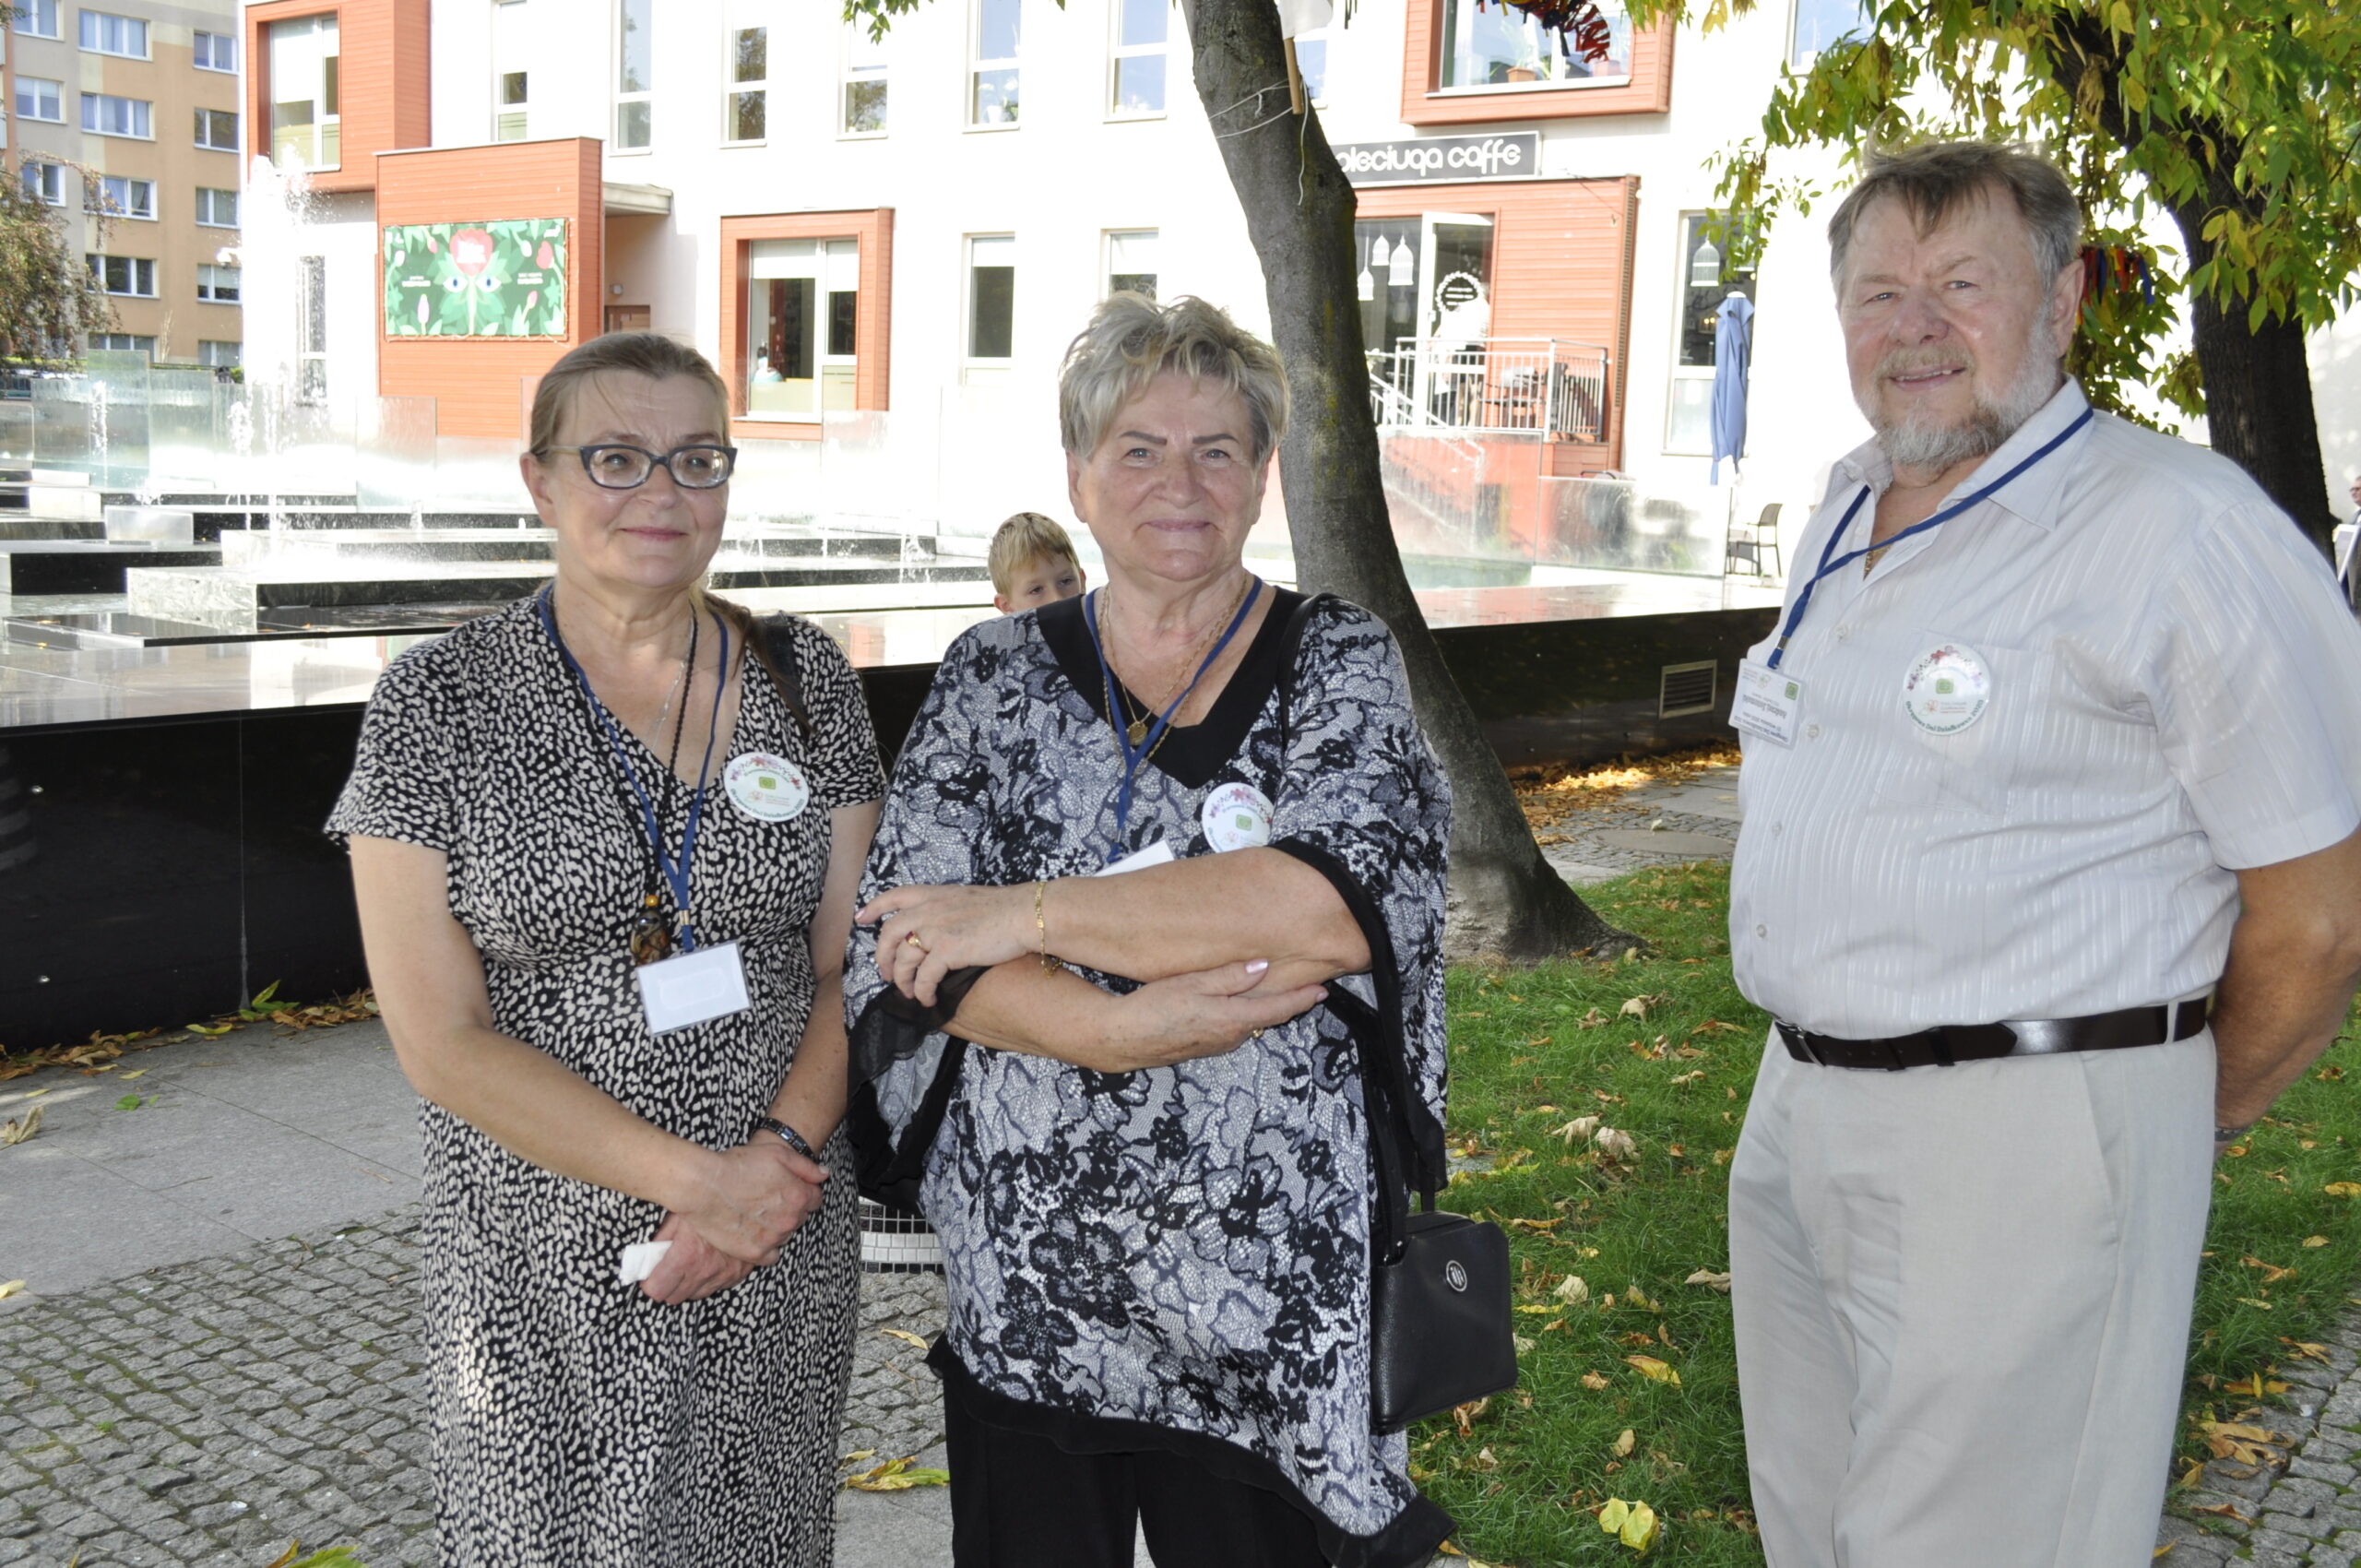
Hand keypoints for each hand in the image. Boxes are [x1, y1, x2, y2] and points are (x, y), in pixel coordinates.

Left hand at [638, 1211, 756, 1303]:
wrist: (750, 1198)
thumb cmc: (710, 1201)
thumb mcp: (679, 1214)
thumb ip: (661, 1238)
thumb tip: (647, 1255)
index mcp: (686, 1255)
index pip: (657, 1290)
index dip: (650, 1282)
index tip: (650, 1275)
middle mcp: (705, 1270)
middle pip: (674, 1297)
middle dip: (667, 1285)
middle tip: (667, 1269)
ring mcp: (724, 1274)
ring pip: (695, 1295)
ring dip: (689, 1284)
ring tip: (689, 1263)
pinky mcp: (738, 1274)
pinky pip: (716, 1287)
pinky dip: (709, 1280)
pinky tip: (708, 1262)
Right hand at [674, 1139, 826, 1264]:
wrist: (703, 1186)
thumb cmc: (738, 1166)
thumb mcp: (777, 1154)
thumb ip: (806, 1166)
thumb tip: (824, 1175)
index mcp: (799, 1196)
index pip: (815, 1199)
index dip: (801, 1190)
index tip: (786, 1188)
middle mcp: (790, 1221)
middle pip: (799, 1217)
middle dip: (788, 1208)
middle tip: (766, 1199)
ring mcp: (773, 1239)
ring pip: (784, 1235)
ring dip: (776, 1227)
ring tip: (755, 1214)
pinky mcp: (754, 1254)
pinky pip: (770, 1256)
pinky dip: (765, 1246)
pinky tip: (752, 1233)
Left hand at [858, 882, 1033, 1007]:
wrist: (1024, 914)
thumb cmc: (1005, 909)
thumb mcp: (967, 899)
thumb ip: (947, 909)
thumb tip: (939, 926)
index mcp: (933, 895)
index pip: (894, 896)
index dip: (874, 907)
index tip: (861, 918)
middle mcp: (928, 909)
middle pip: (889, 933)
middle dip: (883, 957)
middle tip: (887, 974)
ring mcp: (935, 929)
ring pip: (904, 959)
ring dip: (903, 980)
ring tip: (910, 993)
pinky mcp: (947, 950)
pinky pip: (924, 977)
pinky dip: (922, 992)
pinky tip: (929, 999)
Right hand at [1085, 959, 1327, 1072]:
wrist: (1122, 1039)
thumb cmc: (1154, 1008)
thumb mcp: (1194, 984)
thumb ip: (1230, 976)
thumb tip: (1263, 967)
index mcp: (1233, 1020)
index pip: (1278, 1009)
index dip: (1302, 998)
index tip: (1323, 990)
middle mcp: (1230, 1037)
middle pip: (1267, 1017)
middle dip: (1287, 1002)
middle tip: (1306, 985)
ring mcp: (1216, 1044)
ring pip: (1250, 1023)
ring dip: (1264, 1008)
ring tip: (1276, 990)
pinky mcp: (1203, 1046)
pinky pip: (1233, 1027)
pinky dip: (1243, 1015)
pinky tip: (1238, 1003)